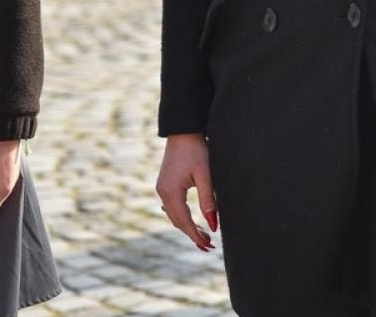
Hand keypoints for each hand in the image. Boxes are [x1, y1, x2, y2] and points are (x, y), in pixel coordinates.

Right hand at [156, 133, 216, 250]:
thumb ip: (208, 201)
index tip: (209, 246)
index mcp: (171, 192)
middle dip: (192, 234)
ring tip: (204, 235)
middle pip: (177, 221)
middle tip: (209, 245)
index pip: (184, 222)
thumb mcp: (206, 176)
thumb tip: (214, 226)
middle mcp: (162, 192)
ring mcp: (161, 187)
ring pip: (174, 214)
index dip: (196, 236)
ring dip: (187, 226)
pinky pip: (172, 206)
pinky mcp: (164, 183)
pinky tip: (191, 220)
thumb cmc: (197, 150)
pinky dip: (182, 216)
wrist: (183, 129)